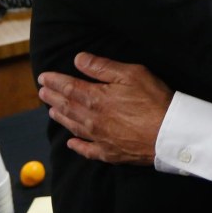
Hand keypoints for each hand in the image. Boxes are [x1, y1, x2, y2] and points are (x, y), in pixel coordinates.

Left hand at [37, 52, 172, 164]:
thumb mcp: (131, 74)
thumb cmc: (154, 100)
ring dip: (61, 117)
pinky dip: (77, 146)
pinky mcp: (110, 153)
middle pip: (67, 107)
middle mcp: (93, 119)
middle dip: (53, 97)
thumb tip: (78, 59)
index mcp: (96, 98)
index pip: (69, 87)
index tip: (43, 77)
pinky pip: (88, 150)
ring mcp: (100, 138)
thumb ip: (102, 67)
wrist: (169, 134)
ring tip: (52, 111)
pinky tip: (71, 143)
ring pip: (74, 126)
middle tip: (42, 92)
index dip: (54, 82)